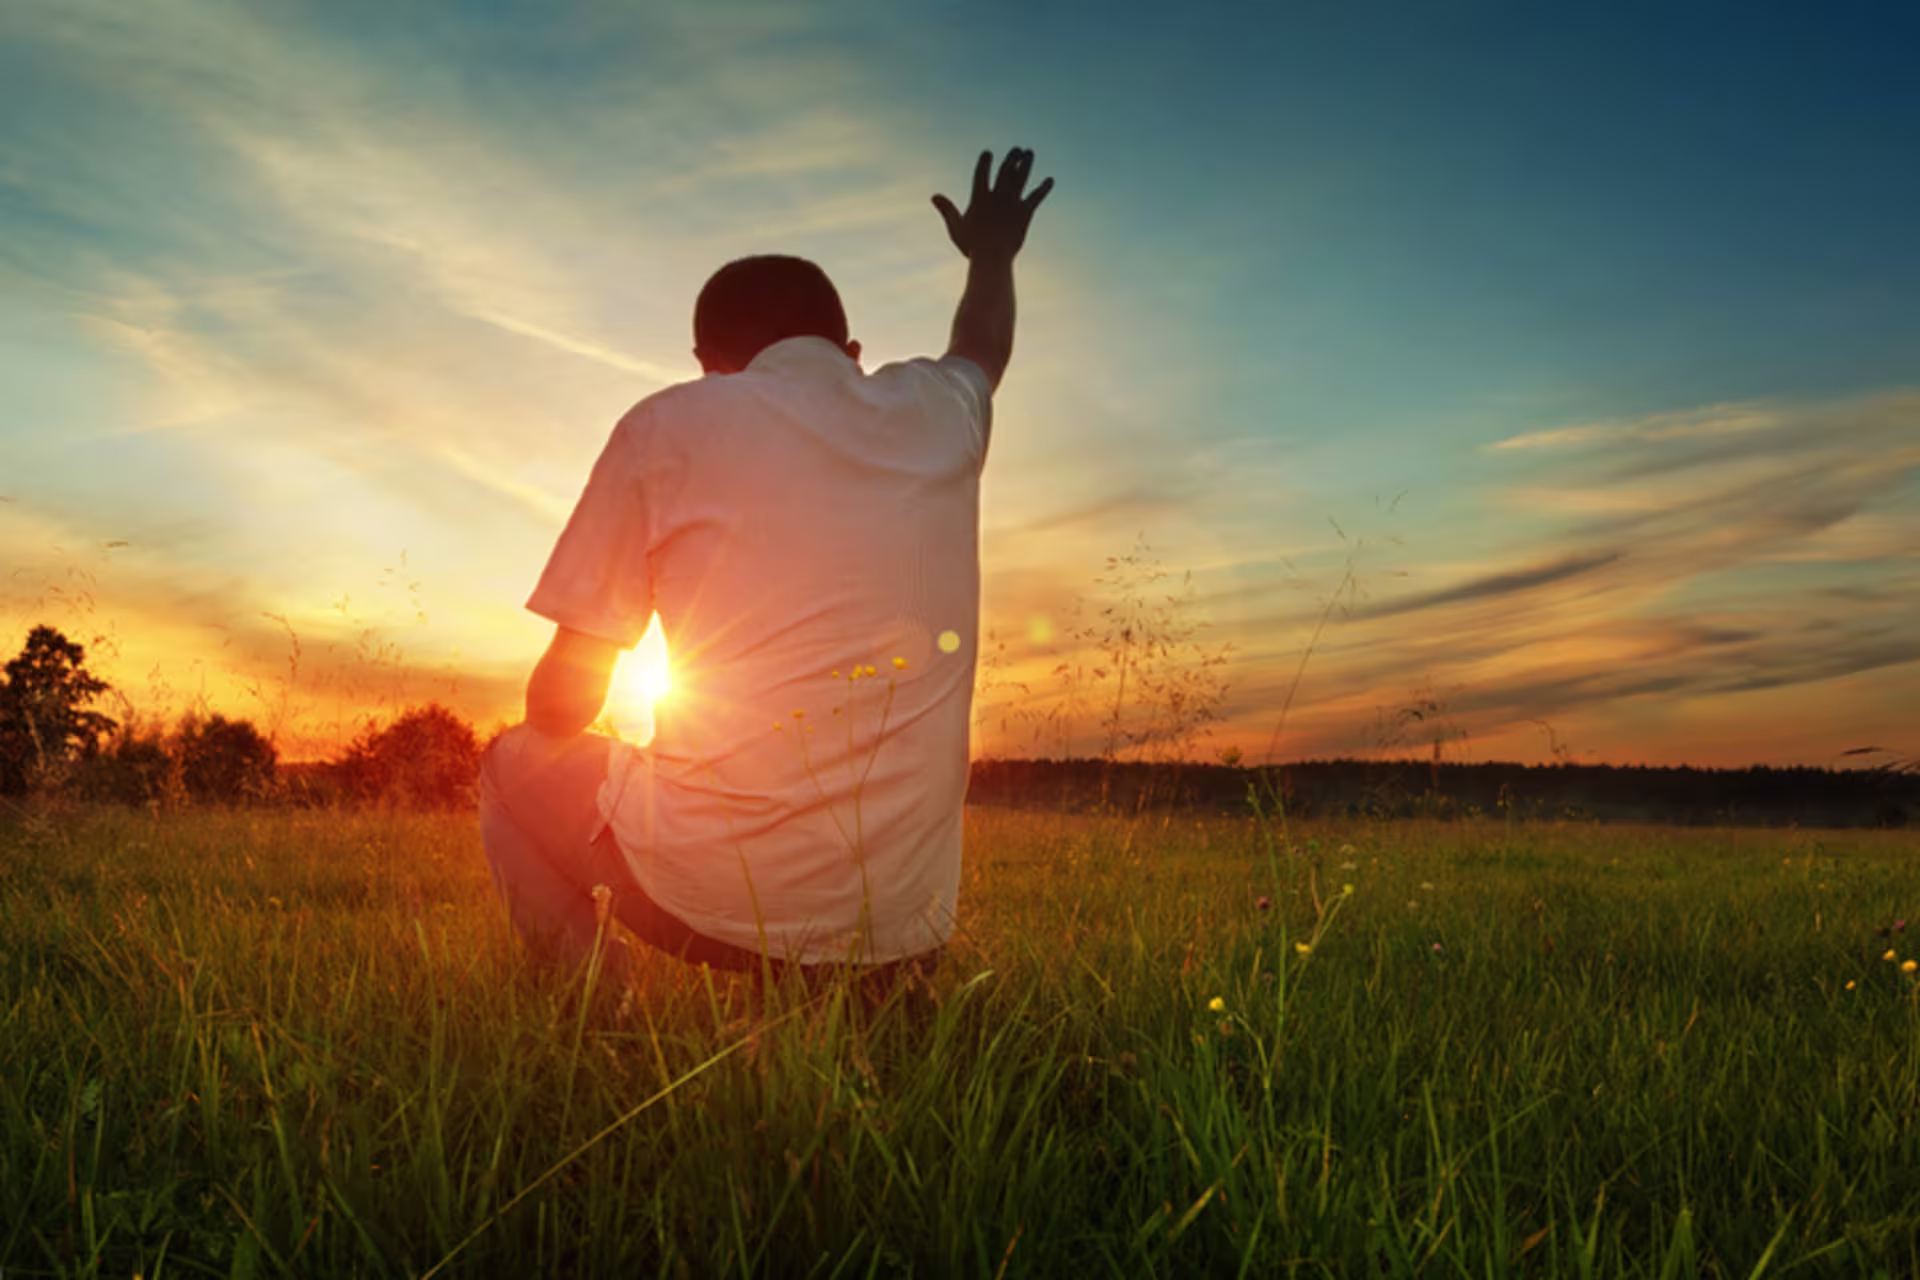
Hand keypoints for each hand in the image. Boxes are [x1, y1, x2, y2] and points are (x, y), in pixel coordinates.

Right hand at [932, 148, 1053, 262]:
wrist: (992, 256)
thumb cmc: (972, 246)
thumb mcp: (956, 227)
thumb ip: (947, 210)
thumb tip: (934, 196)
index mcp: (979, 197)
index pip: (982, 173)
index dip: (985, 162)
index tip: (988, 153)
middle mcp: (997, 195)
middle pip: (1005, 171)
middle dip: (1011, 158)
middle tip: (1016, 149)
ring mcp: (1012, 202)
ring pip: (1021, 178)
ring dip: (1026, 164)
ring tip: (1029, 153)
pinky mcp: (1025, 213)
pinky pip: (1036, 197)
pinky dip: (1044, 188)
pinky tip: (1050, 180)